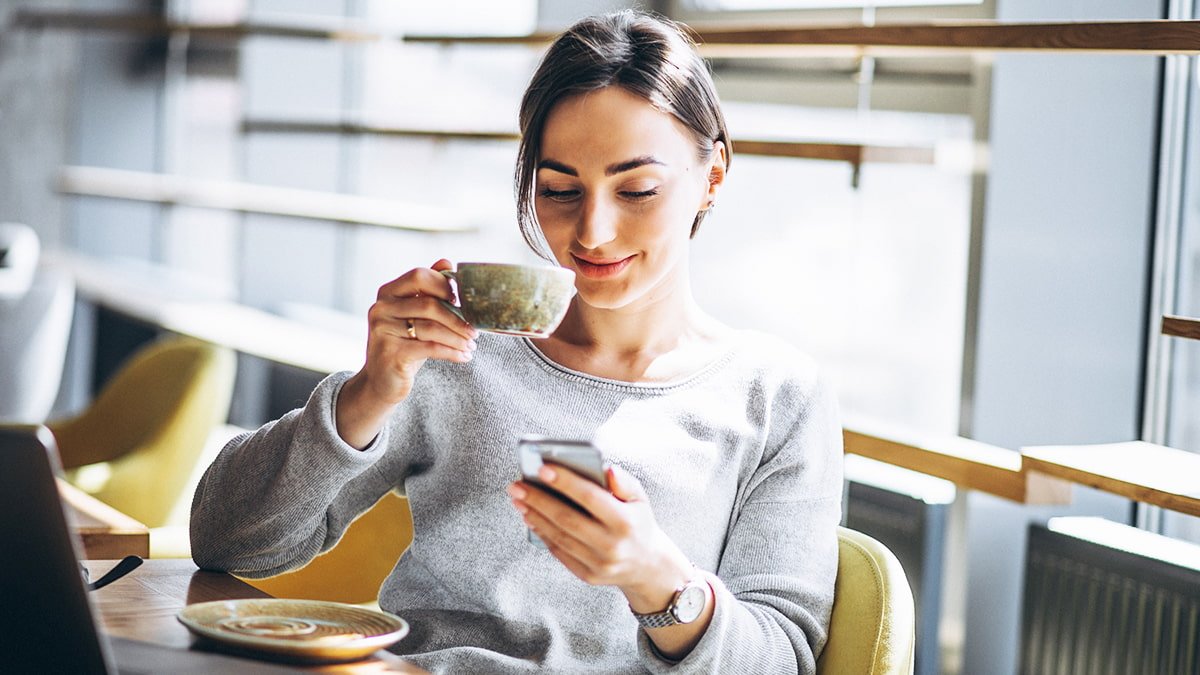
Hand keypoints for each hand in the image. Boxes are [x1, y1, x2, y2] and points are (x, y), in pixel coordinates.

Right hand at [336, 259, 477, 447]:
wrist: (382, 381)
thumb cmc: (405, 344)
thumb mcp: (416, 316)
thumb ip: (428, 290)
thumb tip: (447, 262)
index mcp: (388, 292)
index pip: (419, 275)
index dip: (444, 285)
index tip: (462, 301)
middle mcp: (380, 308)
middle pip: (428, 304)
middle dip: (457, 318)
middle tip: (474, 331)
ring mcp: (382, 330)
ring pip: (431, 328)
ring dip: (458, 338)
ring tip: (471, 346)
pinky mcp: (390, 353)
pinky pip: (430, 348)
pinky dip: (452, 352)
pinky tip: (464, 357)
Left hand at [507, 464, 693, 612]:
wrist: (647, 565)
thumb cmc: (638, 523)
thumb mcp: (641, 498)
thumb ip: (625, 481)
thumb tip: (606, 468)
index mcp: (626, 521)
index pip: (589, 497)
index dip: (564, 482)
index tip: (541, 468)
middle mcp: (612, 545)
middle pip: (567, 518)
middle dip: (538, 499)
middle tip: (517, 485)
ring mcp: (599, 563)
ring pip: (559, 536)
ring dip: (535, 515)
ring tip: (519, 499)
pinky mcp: (588, 575)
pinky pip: (559, 552)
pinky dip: (542, 533)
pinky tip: (531, 517)